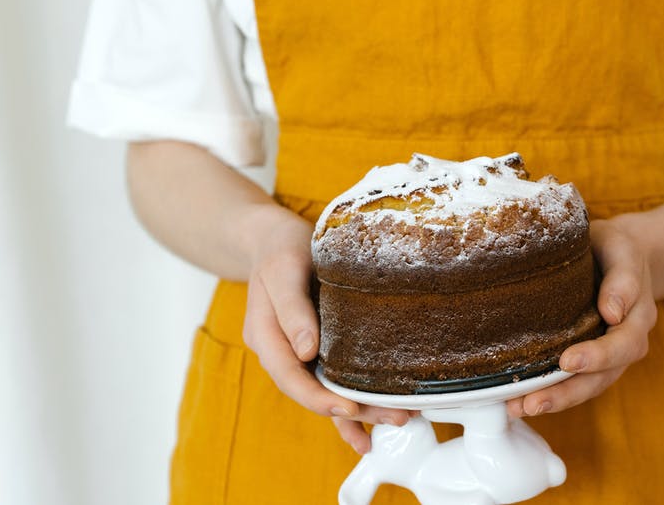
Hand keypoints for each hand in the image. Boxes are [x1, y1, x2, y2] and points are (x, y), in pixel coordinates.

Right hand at [240, 207, 410, 453]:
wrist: (274, 238)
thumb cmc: (280, 249)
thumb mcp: (283, 269)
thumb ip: (292, 308)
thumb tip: (307, 351)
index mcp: (265, 336)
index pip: (290, 377)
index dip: (319, 398)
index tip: (350, 408)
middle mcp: (281, 350)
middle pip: (312, 391)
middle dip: (351, 411)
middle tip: (395, 418)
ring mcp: (297, 352)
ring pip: (326, 390)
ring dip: (360, 410)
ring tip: (397, 421)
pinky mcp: (315, 348)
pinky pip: (331, 381)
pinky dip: (350, 403)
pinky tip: (371, 424)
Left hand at [506, 216, 657, 418]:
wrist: (620, 255)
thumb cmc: (615, 249)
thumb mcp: (621, 249)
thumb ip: (622, 277)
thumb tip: (612, 312)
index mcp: (638, 315)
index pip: (623, 343)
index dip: (598, 356)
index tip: (568, 361)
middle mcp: (628, 342)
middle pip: (604, 376)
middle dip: (568, 391)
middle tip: (534, 402)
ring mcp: (610, 355)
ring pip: (588, 386)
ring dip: (556, 400)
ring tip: (520, 408)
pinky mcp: (591, 359)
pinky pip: (576, 383)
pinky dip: (550, 393)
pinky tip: (519, 401)